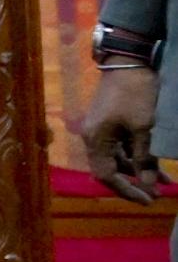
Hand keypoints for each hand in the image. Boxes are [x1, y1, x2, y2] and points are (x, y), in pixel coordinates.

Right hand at [82, 64, 164, 203]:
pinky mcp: (112, 123)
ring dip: (141, 171)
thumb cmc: (135, 95)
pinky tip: (159, 164)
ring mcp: (103, 130)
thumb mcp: (144, 128)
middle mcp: (95, 138)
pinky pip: (123, 147)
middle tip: (156, 196)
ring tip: (166, 182)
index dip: (127, 190)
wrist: (129, 62)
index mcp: (97, 140)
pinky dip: (139, 157)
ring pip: (120, 159)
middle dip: (134, 183)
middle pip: (110, 170)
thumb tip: (150, 186)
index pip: (106, 175)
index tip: (148, 200)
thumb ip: (145, 158)